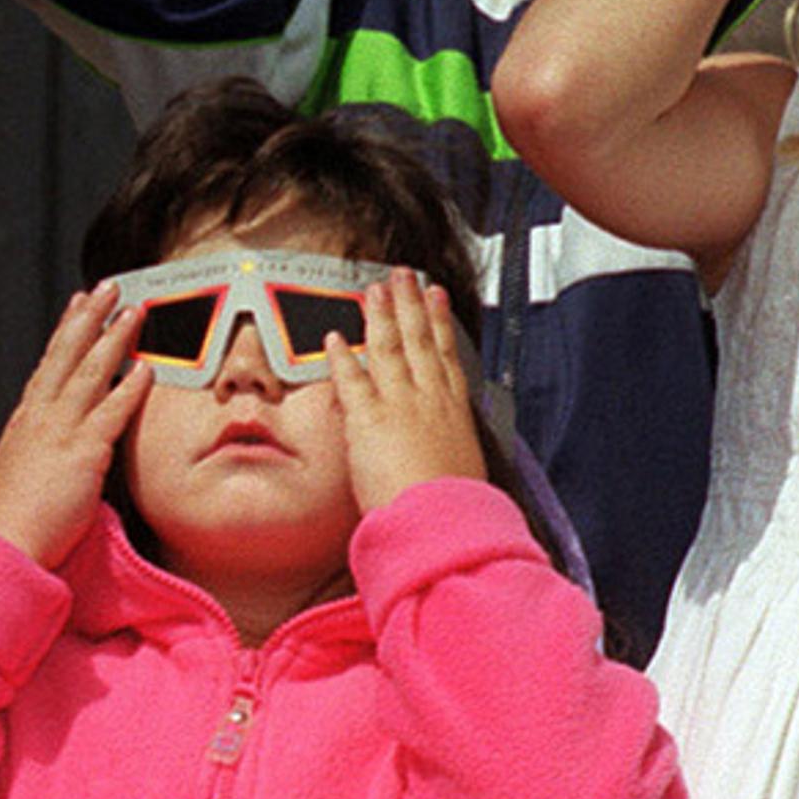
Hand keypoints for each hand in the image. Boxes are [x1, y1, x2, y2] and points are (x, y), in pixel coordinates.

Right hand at [0, 283, 147, 568]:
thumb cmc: (9, 521)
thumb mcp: (19, 475)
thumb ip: (40, 455)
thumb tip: (56, 453)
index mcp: (24, 422)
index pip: (48, 364)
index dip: (65, 330)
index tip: (78, 304)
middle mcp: (39, 417)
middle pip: (66, 354)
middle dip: (88, 317)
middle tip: (106, 287)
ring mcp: (59, 432)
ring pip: (89, 373)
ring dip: (113, 339)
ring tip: (133, 311)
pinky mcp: (81, 455)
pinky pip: (109, 413)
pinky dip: (127, 388)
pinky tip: (144, 368)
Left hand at [326, 269, 485, 512]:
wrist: (443, 523)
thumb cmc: (455, 509)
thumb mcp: (463, 471)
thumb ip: (448, 451)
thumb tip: (443, 454)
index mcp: (455, 413)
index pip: (447, 356)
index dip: (440, 322)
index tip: (436, 297)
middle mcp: (430, 400)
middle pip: (419, 340)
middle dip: (411, 303)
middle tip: (405, 275)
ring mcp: (400, 405)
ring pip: (389, 348)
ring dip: (381, 315)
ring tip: (375, 288)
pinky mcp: (369, 419)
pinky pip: (352, 379)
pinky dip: (343, 356)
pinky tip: (335, 336)